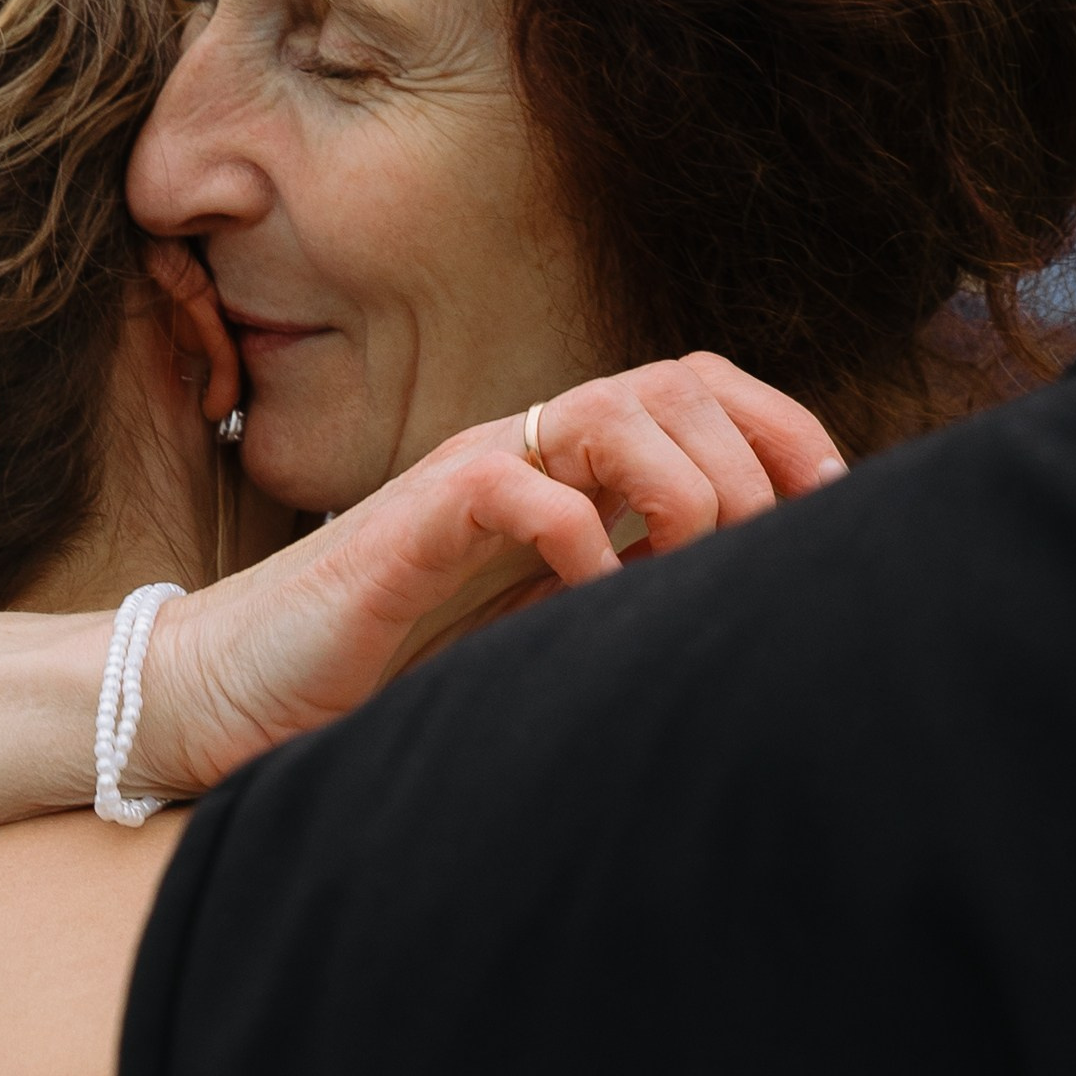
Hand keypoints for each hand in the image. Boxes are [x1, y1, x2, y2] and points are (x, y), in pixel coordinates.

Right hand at [134, 354, 842, 797]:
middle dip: (750, 462)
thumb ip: (625, 601)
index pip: (701, 390)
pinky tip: (597, 596)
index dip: (786, 429)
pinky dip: (579, 533)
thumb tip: (750, 613)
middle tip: (760, 557)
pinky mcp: (409, 523)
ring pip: (611, 410)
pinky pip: (516, 484)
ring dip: (679, 484)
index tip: (839, 508)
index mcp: (568, 469)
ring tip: (687, 564)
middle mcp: (526, 453)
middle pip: (678, 384)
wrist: (236, 692)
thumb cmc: (385, 673)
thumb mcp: (539, 634)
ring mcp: (468, 479)